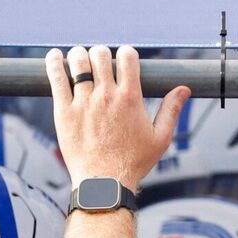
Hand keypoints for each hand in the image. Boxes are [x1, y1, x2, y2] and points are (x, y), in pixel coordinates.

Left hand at [44, 47, 189, 193]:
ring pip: (78, 61)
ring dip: (79, 55)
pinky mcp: (63, 111)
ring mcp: (83, 102)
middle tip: (100, 64)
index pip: (127, 57)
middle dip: (102, 54)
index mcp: (130, 98)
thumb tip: (184, 89)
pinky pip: (56, 78)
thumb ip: (171, 110)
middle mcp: (106, 96)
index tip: (123, 60)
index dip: (126, 53)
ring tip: (79, 61)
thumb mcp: (160, 138)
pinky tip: (55, 56)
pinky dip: (53, 62)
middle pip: (101, 54)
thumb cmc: (133, 163)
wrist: (104, 183)